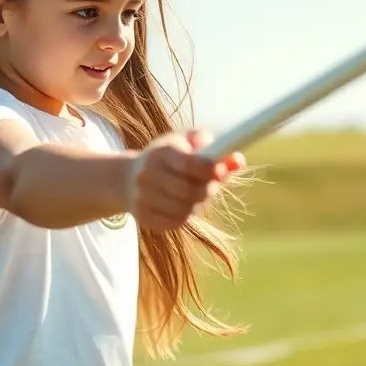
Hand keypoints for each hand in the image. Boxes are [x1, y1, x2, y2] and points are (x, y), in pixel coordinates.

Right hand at [125, 130, 244, 231]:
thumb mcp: (184, 143)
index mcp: (160, 152)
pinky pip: (175, 222)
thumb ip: (212, 147)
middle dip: (207, 190)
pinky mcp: (143, 217)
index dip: (210, 170)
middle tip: (212, 186)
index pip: (189, 163)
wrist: (127, 179)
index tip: (222, 172)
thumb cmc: (166, 158)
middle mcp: (147, 174)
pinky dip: (185, 215)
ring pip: (185, 209)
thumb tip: (238, 160)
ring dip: (197, 204)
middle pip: (189, 190)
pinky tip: (182, 205)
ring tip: (195, 196)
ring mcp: (143, 198)